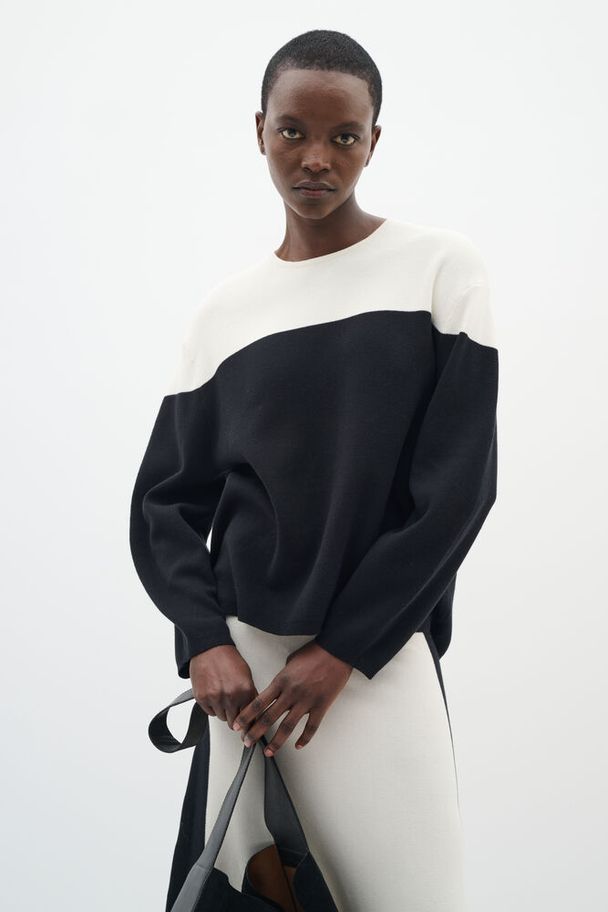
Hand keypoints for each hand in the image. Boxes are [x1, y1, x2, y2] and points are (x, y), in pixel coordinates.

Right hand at [189, 644, 258, 729]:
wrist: (210, 648)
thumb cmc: (228, 659)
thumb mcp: (246, 675)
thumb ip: (250, 694)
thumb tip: (253, 712)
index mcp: (245, 690)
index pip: (250, 717)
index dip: (249, 724)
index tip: (249, 730)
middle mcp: (230, 696)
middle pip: (235, 722)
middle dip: (236, 718)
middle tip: (234, 710)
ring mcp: (215, 698)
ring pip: (222, 718)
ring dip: (224, 711)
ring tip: (223, 696)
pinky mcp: (202, 698)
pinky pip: (210, 712)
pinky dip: (212, 707)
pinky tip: (214, 694)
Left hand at [231, 641, 352, 756]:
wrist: (335, 650)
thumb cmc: (314, 653)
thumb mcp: (290, 662)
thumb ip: (282, 678)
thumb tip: (277, 689)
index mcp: (281, 681)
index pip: (258, 703)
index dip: (246, 716)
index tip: (237, 725)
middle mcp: (290, 693)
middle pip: (268, 717)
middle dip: (255, 732)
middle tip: (247, 742)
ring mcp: (306, 701)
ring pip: (287, 726)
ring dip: (276, 741)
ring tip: (269, 751)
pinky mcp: (321, 706)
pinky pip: (311, 727)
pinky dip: (305, 738)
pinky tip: (298, 746)